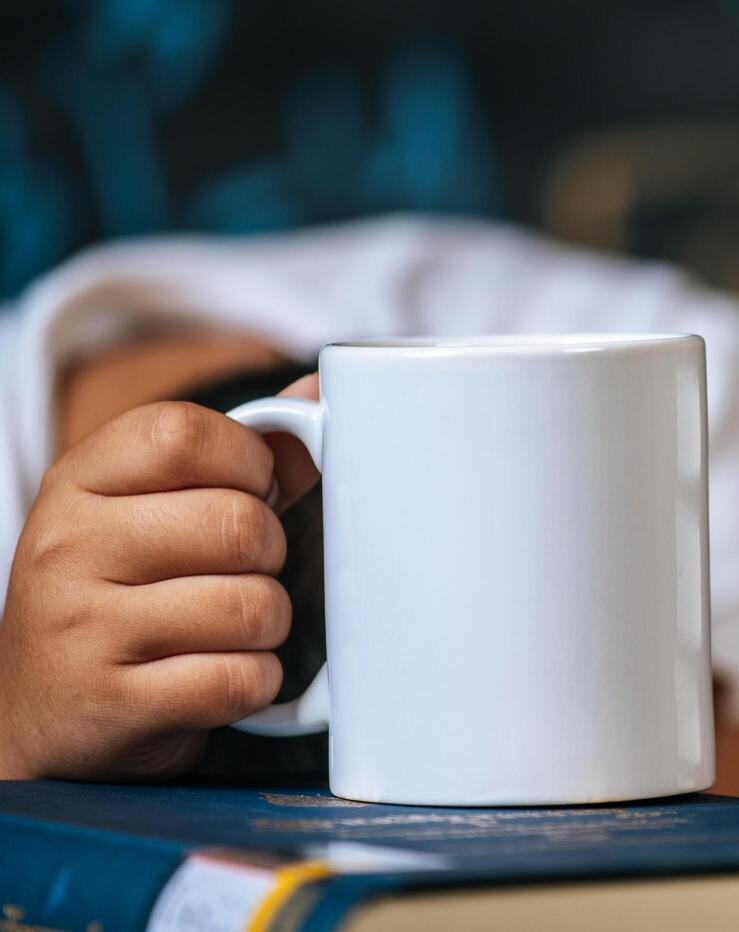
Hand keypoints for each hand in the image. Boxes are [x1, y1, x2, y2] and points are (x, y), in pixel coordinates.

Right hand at [0, 376, 321, 779]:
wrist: (51, 709)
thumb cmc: (124, 592)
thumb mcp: (154, 507)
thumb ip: (239, 453)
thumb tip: (319, 396)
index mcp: (79, 481)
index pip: (185, 433)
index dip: (249, 462)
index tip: (250, 491)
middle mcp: (69, 548)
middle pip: (239, 525)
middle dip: (271, 553)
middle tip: (244, 571)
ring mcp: (84, 629)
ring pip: (252, 606)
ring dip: (269, 623)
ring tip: (233, 628)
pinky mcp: (115, 703)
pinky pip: (239, 680)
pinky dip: (255, 680)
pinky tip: (224, 674)